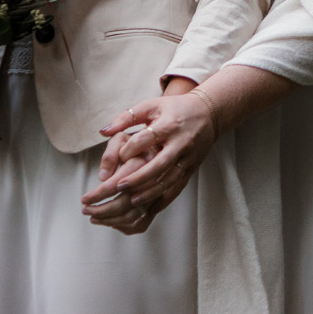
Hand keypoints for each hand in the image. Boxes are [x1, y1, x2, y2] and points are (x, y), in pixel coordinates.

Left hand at [81, 81, 216, 230]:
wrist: (208, 113)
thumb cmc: (175, 108)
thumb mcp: (152, 105)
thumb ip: (127, 117)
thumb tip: (103, 131)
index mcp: (169, 124)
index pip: (148, 138)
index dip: (132, 148)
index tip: (120, 156)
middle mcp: (181, 143)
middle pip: (159, 164)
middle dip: (139, 177)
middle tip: (119, 187)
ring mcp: (188, 158)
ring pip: (169, 180)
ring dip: (150, 192)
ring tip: (132, 201)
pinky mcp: (191, 169)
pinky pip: (178, 187)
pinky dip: (164, 199)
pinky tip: (150, 208)